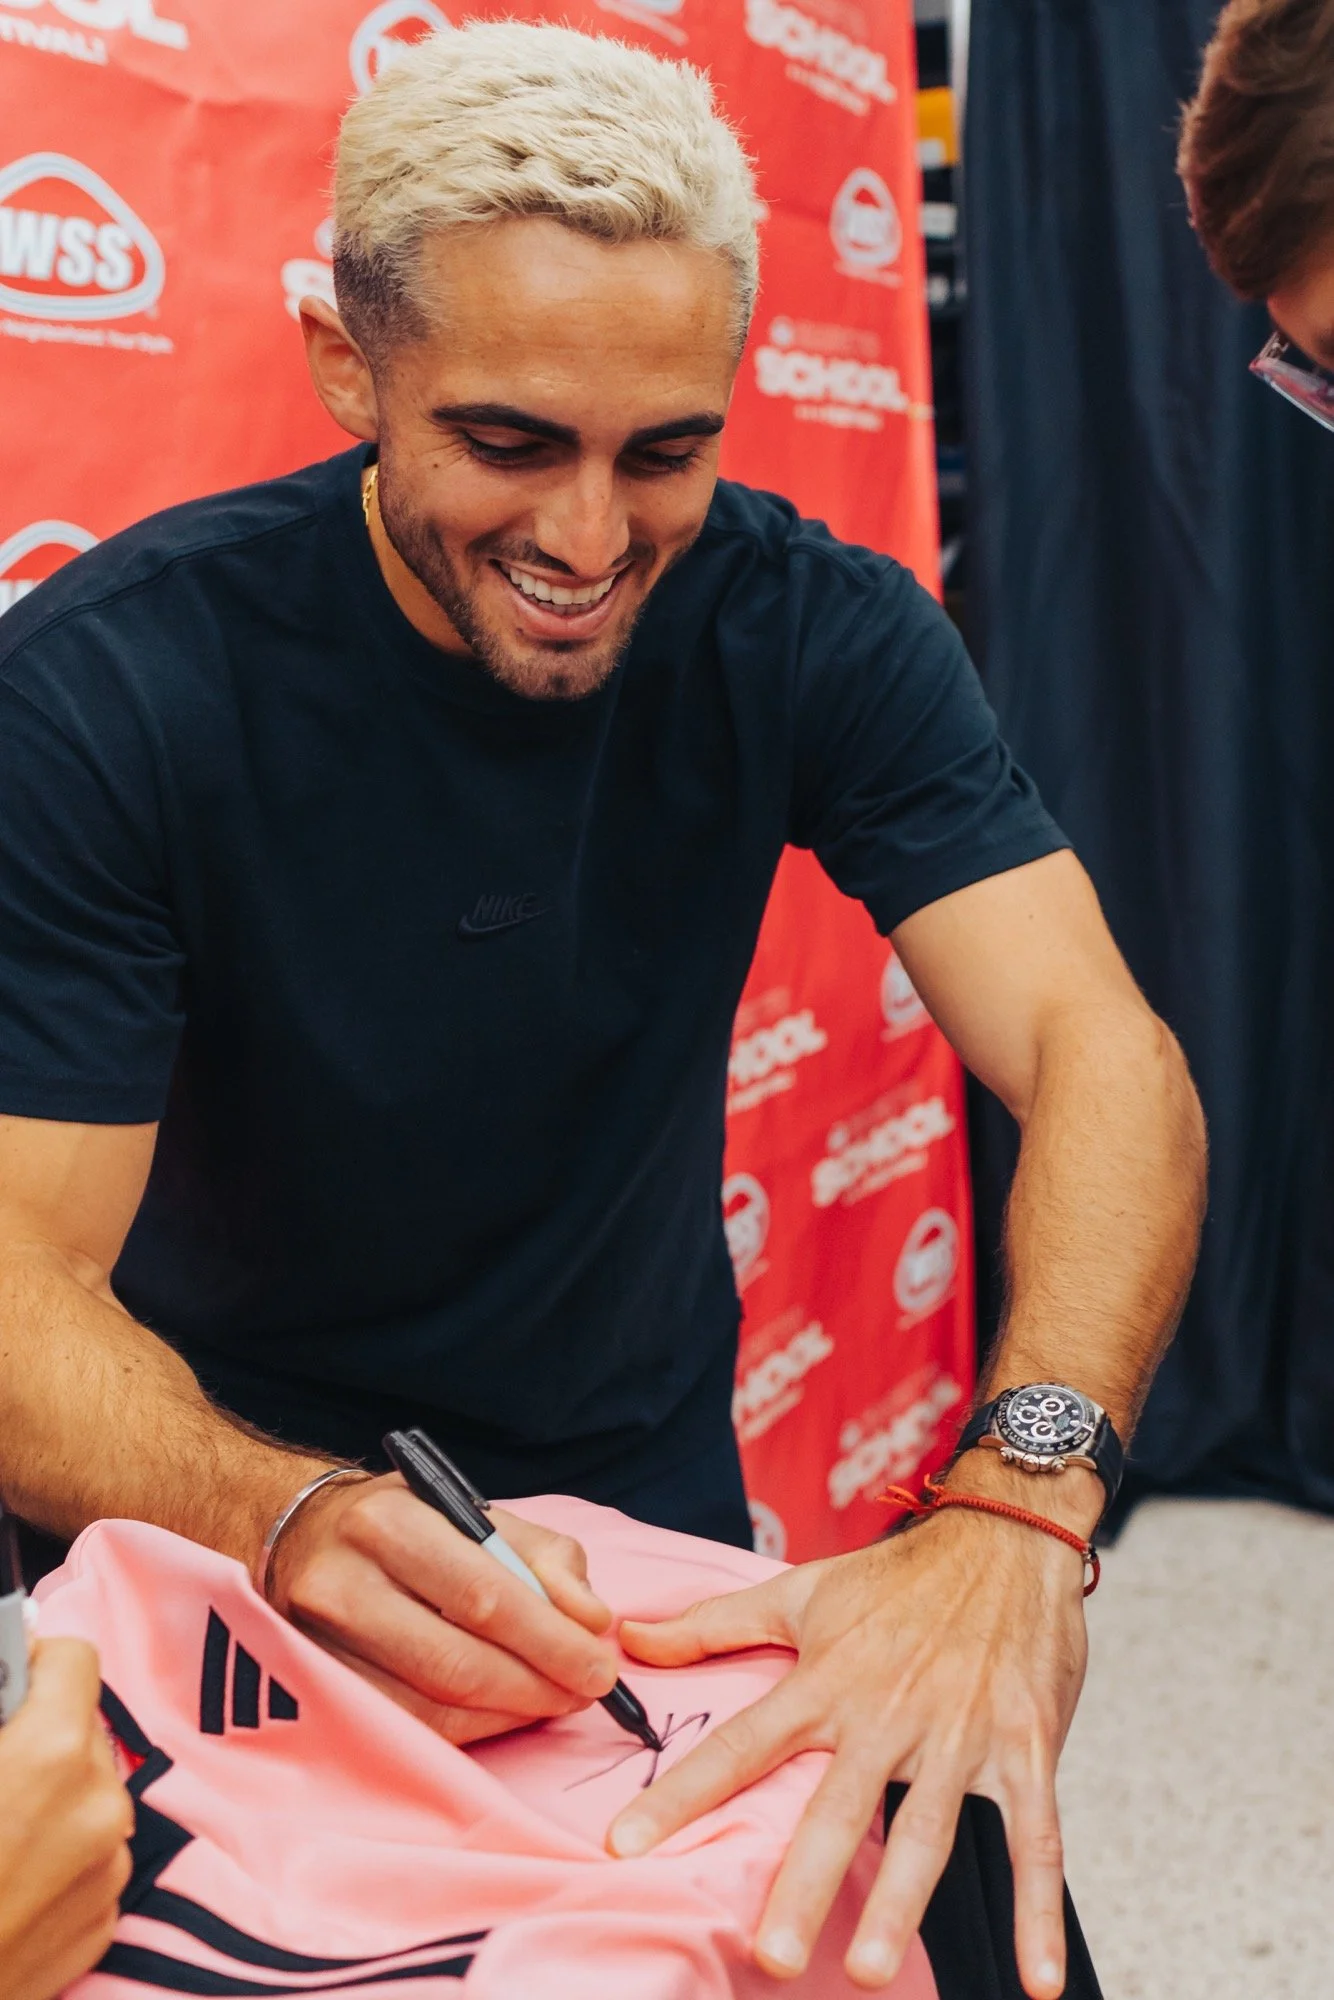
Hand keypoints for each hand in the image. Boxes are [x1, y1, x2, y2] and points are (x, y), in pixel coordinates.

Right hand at [0, 1638, 133, 1999]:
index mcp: (55, 1754)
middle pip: (81, 1730)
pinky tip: (3, 1882)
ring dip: (47, 1796)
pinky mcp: (104, 1923)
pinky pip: (89, 1858)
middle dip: (36, 1735)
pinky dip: (54, 1856)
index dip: (31, 1665)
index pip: (75, 1660)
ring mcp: (109, 1869)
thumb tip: (5, 1679)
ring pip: (86, 1794)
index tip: (3, 1687)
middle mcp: (100, 1805)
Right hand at [267, 1473, 621, 1741]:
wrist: (304, 1536)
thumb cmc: (407, 1524)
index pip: (481, 1595)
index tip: (600, 1666)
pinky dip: (469, 1729)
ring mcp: (321, 1643)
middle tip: (587, 1693)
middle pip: (455, 1661)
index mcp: (389, 1523)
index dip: (548, 1640)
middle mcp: (344, 1582)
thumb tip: (591, 1619)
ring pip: (431, 1705)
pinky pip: (407, 1727)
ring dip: (508, 1714)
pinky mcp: (317, 1689)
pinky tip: (504, 1712)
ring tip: (555, 1700)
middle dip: (536, 1686)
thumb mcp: (476, 1513)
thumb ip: (545, 1558)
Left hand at [608, 1489, 1089, 1997]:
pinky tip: (1037, 1979)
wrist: (1006, 1535)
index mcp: (826, 1679)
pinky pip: (1037, 1838)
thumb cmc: (897, 1575)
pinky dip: (1039, 1912)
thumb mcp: (801, 1591)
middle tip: (773, 1956)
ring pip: (927, 1830)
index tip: (627, 1845)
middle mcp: (887, 1712)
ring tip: (869, 1968)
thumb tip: (629, 1638)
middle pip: (836, 1810)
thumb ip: (715, 1624)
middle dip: (804, 1885)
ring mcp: (960, 1733)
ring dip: (901, 1904)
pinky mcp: (1025, 1746)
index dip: (682, 1793)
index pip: (740, 1744)